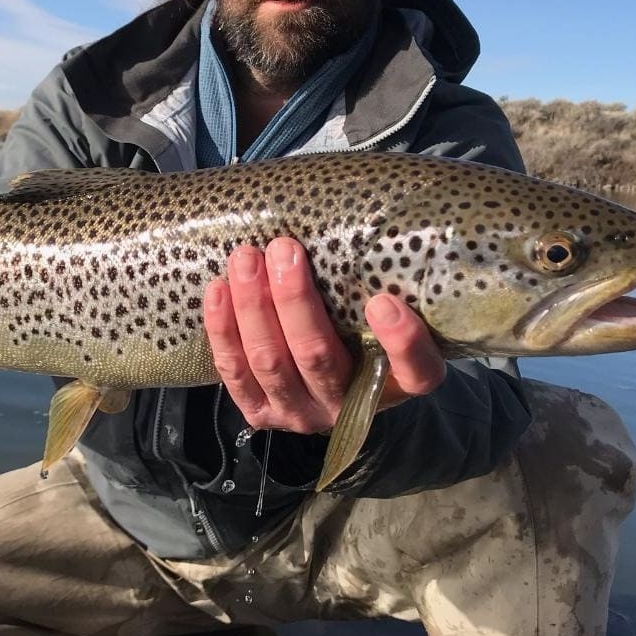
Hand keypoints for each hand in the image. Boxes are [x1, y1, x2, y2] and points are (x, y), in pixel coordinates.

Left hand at [203, 237, 445, 434]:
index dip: (401, 342)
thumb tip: (354, 222)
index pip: (415, 371)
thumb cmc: (364, 334)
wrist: (335, 387)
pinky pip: (235, 374)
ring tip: (246, 259)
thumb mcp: (387, 316)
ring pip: (270, 361)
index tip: (383, 301)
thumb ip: (380, 284)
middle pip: (318, 355)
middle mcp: (349, 405)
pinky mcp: (262, 413)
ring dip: (253, 306)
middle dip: (294, 300)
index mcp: (398, 383)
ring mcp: (301, 413)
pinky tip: (219, 289)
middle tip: (283, 249)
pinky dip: (223, 329)